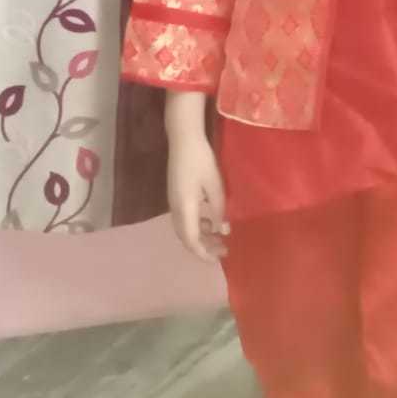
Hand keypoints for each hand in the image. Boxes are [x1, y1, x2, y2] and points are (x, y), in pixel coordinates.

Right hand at [165, 92, 227, 263]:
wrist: (183, 139)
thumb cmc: (201, 160)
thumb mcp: (215, 185)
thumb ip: (218, 209)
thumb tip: (222, 230)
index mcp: (185, 208)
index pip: (192, 240)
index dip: (204, 253)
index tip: (219, 258)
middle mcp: (176, 208)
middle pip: (186, 237)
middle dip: (203, 247)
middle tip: (223, 249)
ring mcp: (173, 201)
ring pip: (185, 228)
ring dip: (201, 236)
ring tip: (220, 236)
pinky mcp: (175, 195)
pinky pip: (185, 218)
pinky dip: (197, 225)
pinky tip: (210, 220)